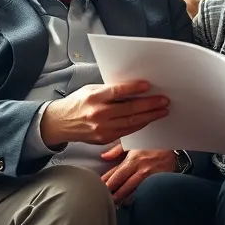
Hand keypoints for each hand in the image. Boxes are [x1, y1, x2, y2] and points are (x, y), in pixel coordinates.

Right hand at [40, 81, 168, 147]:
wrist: (61, 123)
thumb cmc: (77, 103)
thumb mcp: (90, 90)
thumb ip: (109, 90)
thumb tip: (132, 88)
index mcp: (94, 98)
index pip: (117, 92)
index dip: (134, 89)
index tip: (148, 86)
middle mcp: (98, 114)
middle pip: (129, 109)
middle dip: (150, 105)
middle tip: (163, 101)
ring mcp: (102, 129)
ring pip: (131, 123)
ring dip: (149, 116)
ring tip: (161, 111)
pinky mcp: (104, 139)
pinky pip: (126, 132)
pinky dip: (139, 125)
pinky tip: (148, 120)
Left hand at [100, 146, 177, 203]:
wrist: (173, 143)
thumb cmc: (151, 143)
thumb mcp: (133, 142)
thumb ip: (117, 150)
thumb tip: (103, 157)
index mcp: (132, 160)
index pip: (115, 175)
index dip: (106, 184)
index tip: (98, 190)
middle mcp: (141, 169)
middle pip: (123, 187)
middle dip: (113, 196)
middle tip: (104, 202)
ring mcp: (151, 177)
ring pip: (134, 193)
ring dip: (124, 200)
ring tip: (115, 205)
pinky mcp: (159, 181)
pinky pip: (146, 193)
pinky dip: (138, 199)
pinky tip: (132, 203)